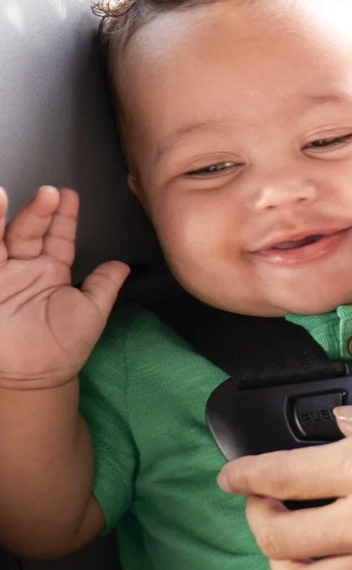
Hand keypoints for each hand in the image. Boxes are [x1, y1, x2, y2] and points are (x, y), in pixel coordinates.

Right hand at [0, 186, 127, 390]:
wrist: (37, 376)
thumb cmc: (65, 346)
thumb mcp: (92, 311)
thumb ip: (104, 285)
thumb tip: (122, 265)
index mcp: (51, 271)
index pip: (57, 237)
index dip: (63, 217)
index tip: (69, 194)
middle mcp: (24, 268)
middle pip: (28, 232)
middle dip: (38, 211)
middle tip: (48, 193)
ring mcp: (2, 276)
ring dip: (1, 217)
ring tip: (4, 194)